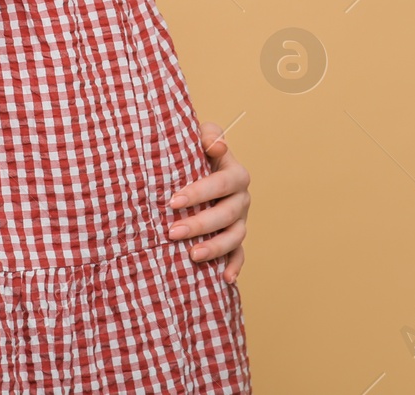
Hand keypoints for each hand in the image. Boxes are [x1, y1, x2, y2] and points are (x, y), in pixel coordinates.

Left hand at [166, 120, 249, 281]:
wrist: (200, 168)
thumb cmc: (197, 152)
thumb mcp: (203, 137)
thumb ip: (209, 135)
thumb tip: (216, 145)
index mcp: (235, 174)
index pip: (221, 183)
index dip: (199, 193)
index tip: (173, 201)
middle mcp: (241, 198)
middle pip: (226, 214)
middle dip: (200, 224)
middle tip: (172, 232)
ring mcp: (240, 220)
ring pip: (234, 237)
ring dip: (215, 248)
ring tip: (192, 256)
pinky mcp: (236, 238)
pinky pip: (239, 254)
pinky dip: (234, 267)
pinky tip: (224, 279)